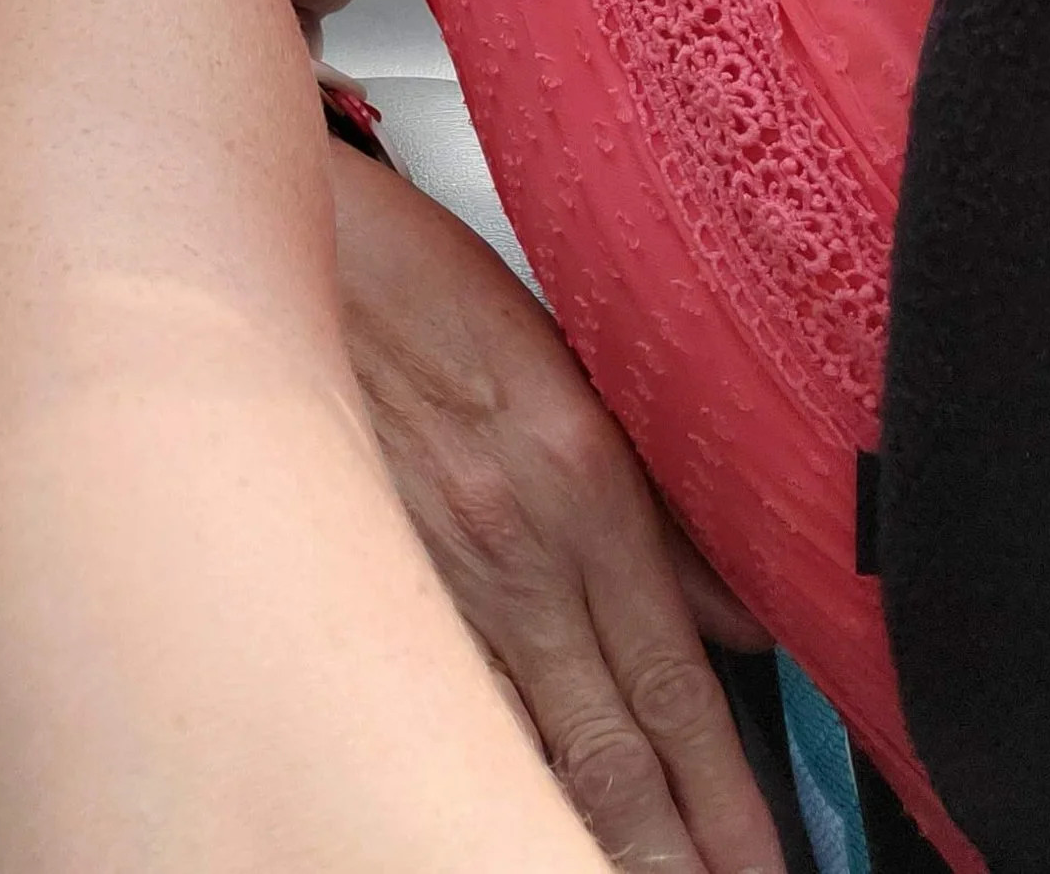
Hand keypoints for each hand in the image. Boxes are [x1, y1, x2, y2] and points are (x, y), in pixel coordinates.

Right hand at [332, 141, 786, 873]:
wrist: (287, 237)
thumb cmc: (420, 279)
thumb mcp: (571, 358)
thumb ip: (659, 495)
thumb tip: (734, 612)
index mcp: (584, 484)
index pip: (674, 682)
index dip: (724, 795)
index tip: (762, 862)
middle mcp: (514, 549)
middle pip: (606, 747)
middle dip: (671, 849)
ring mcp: (428, 573)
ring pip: (518, 745)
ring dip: (581, 831)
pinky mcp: (358, 572)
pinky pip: (428, 700)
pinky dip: (469, 770)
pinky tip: (485, 811)